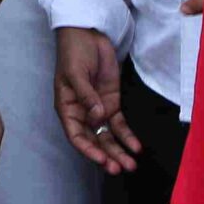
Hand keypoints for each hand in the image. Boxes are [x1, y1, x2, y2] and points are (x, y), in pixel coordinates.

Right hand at [56, 27, 140, 173]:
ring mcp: (98, 109)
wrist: (88, 34)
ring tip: (131, 165)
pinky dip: (128, 136)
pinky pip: (120, 124)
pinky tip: (136, 147)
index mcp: (67, 109)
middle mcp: (82, 114)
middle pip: (95, 140)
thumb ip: (86, 95)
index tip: (103, 160)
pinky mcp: (112, 102)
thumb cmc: (74, 53)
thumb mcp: (76, 73)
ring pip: (108, 136)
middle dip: (107, 156)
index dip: (89, 150)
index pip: (76, 136)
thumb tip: (97, 115)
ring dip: (119, 151)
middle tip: (121, 168)